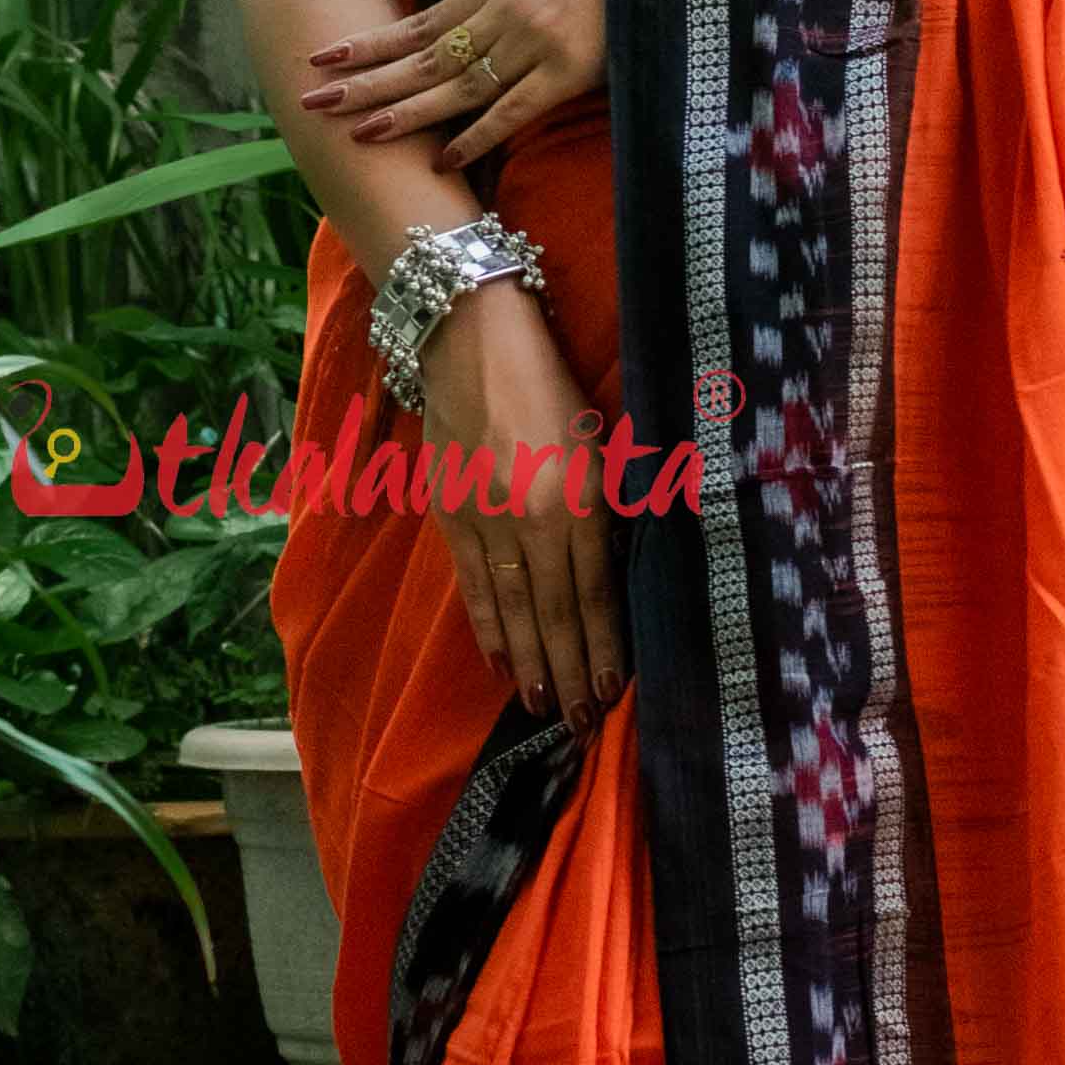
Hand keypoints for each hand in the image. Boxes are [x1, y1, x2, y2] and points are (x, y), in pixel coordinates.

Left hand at [300, 0, 608, 171]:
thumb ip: (495, 0)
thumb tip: (447, 31)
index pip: (419, 22)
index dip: (370, 42)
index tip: (324, 56)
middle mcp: (503, 13)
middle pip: (423, 56)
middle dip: (366, 80)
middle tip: (315, 101)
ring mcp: (533, 43)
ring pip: (456, 86)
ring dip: (406, 113)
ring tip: (360, 133)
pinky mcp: (567, 72)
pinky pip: (511, 111)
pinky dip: (475, 137)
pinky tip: (440, 160)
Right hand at [414, 279, 625, 730]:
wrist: (467, 337)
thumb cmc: (548, 378)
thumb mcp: (598, 437)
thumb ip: (605, 504)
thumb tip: (615, 569)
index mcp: (576, 499)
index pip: (592, 594)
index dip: (601, 649)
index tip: (611, 695)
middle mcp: (529, 520)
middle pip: (552, 615)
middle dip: (567, 674)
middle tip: (580, 727)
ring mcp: (483, 522)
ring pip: (510, 610)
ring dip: (527, 664)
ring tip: (543, 708)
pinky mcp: (449, 516)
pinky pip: (472, 585)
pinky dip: (486, 627)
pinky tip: (498, 659)